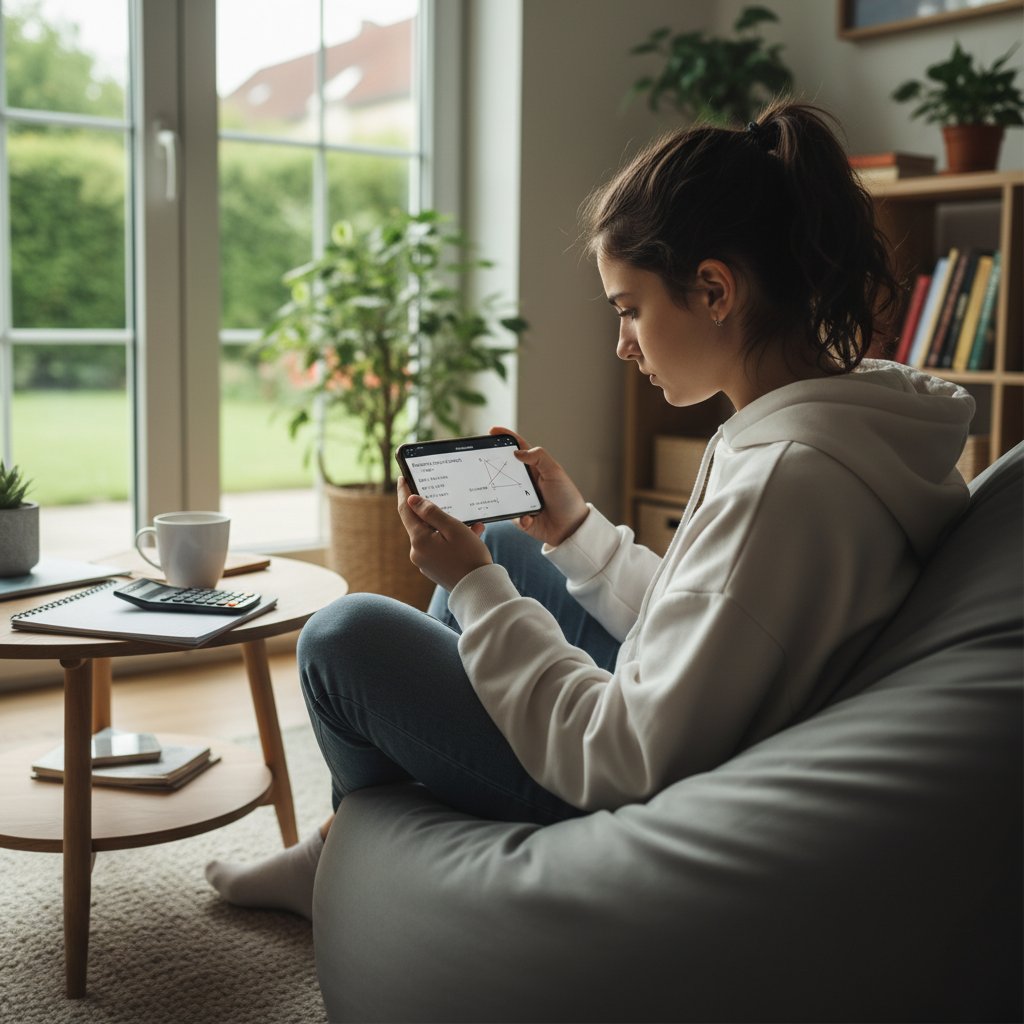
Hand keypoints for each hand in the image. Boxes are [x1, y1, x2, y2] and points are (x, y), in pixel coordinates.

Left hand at [397, 477, 491, 590]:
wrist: (479, 589)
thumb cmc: (469, 556)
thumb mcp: (453, 528)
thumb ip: (431, 512)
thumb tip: (412, 500)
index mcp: (419, 540)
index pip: (406, 510)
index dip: (404, 492)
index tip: (403, 478)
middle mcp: (417, 552)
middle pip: (421, 523)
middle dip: (436, 512)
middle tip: (447, 498)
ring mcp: (425, 562)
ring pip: (433, 536)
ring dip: (449, 527)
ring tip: (472, 524)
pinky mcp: (434, 569)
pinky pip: (440, 548)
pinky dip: (452, 540)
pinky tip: (472, 536)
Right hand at [488, 426, 588, 546]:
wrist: (571, 528)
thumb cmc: (566, 498)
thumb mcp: (555, 472)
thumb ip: (539, 457)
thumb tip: (517, 452)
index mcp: (534, 468)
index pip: (518, 448)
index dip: (505, 438)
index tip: (491, 431)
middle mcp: (524, 481)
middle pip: (503, 468)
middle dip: (491, 464)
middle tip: (481, 459)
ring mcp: (519, 498)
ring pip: (500, 491)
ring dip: (498, 491)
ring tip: (499, 491)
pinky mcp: (517, 516)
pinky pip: (509, 514)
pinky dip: (519, 516)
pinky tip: (529, 518)